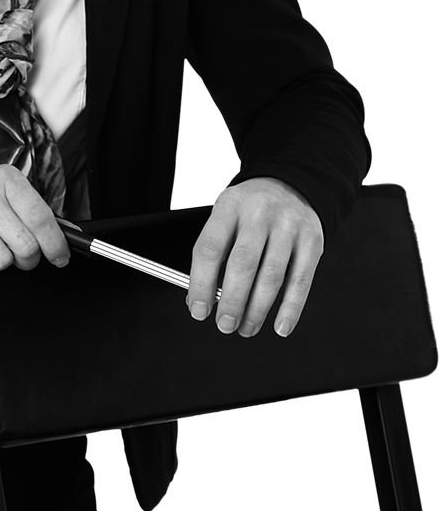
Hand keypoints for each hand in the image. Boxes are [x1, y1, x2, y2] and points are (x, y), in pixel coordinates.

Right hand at [0, 166, 70, 279]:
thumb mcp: (10, 190)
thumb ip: (37, 212)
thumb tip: (68, 235)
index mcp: (7, 180)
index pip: (39, 217)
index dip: (55, 243)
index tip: (60, 256)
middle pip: (25, 245)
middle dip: (30, 258)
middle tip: (24, 253)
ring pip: (2, 262)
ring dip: (3, 261)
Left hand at [186, 177, 323, 338]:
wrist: (293, 183)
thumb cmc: (253, 206)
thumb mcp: (227, 214)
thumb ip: (215, 251)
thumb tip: (201, 296)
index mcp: (231, 205)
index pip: (210, 247)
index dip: (201, 283)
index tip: (198, 308)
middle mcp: (260, 213)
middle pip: (243, 263)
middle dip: (232, 302)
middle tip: (225, 324)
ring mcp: (288, 226)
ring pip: (271, 276)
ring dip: (257, 310)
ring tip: (247, 327)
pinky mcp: (312, 241)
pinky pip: (301, 281)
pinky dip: (291, 309)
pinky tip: (281, 325)